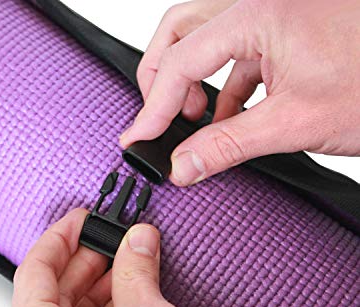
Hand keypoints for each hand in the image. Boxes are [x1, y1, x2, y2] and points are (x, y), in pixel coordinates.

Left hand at [5, 209, 299, 306]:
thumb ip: (134, 267)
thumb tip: (134, 241)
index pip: (34, 274)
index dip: (60, 238)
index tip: (81, 220)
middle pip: (49, 301)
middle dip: (82, 265)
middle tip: (109, 239)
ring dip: (93, 293)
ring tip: (124, 265)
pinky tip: (125, 300)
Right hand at [120, 0, 359, 185]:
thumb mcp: (293, 123)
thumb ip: (228, 145)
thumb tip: (184, 165)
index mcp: (260, 15)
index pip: (182, 61)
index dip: (153, 106)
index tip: (138, 138)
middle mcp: (261, 5)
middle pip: (180, 32)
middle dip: (161, 78)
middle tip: (160, 118)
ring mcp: (273, 16)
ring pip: (204, 38)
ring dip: (190, 80)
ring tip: (194, 119)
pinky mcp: (285, 34)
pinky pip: (235, 54)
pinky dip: (222, 87)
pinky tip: (229, 116)